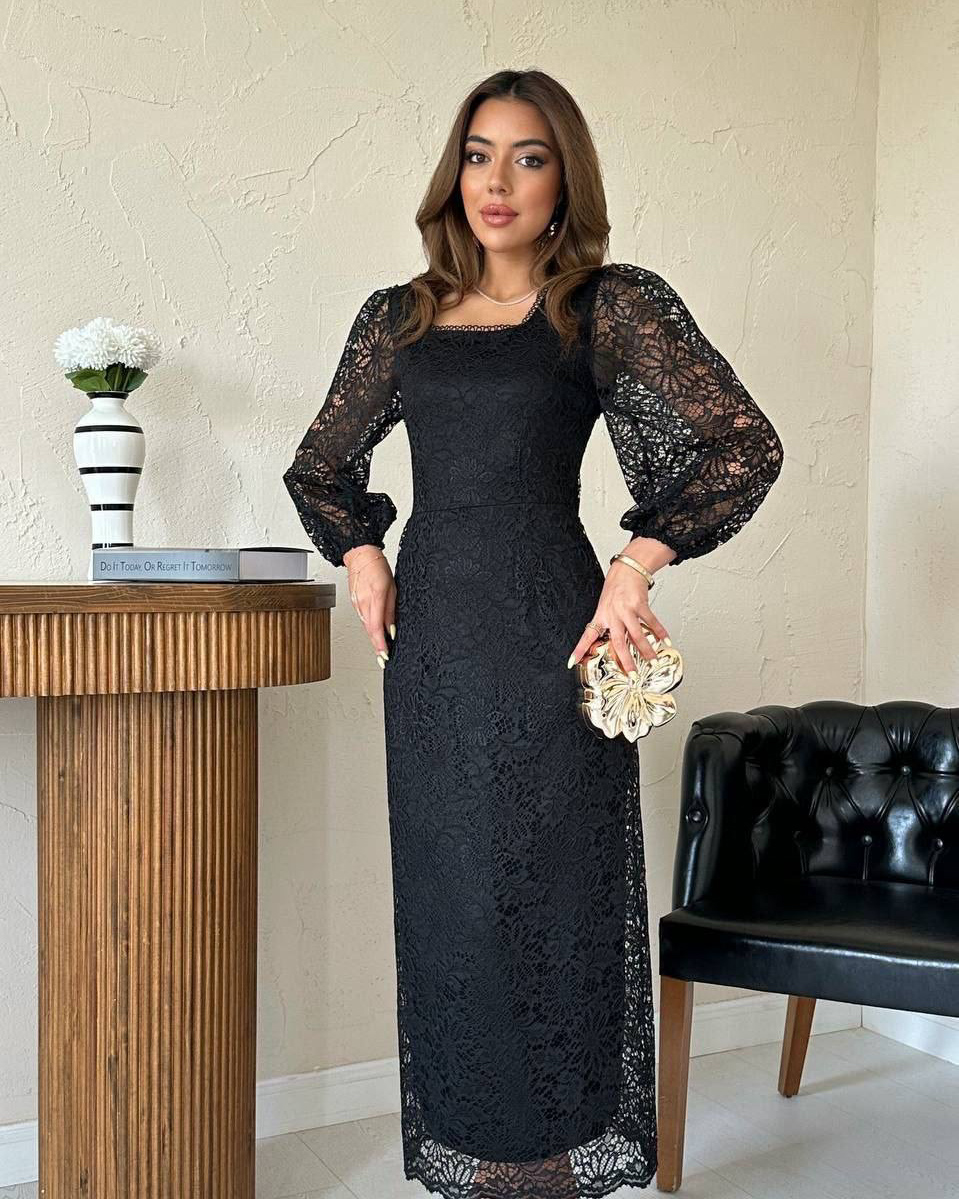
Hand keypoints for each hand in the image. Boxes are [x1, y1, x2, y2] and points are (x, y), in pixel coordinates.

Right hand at [343, 545, 395, 668]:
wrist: (360, 555)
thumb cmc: (378, 567)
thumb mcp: (392, 587)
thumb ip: (391, 610)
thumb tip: (391, 630)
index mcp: (375, 598)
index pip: (376, 628)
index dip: (380, 644)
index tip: (385, 655)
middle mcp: (363, 603)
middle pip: (370, 631)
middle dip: (377, 647)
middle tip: (383, 659)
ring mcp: (357, 604)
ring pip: (366, 626)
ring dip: (373, 639)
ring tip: (381, 651)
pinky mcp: (355, 603)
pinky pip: (363, 619)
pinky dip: (370, 628)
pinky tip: (375, 634)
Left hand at [567, 558, 669, 675]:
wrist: (626, 569)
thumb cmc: (616, 589)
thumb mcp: (606, 607)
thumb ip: (611, 626)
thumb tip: (618, 647)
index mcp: (601, 617)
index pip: (587, 636)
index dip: (579, 650)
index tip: (571, 662)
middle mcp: (612, 615)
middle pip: (618, 642)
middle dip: (625, 660)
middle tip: (632, 674)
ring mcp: (626, 610)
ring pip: (637, 635)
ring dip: (646, 650)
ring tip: (653, 661)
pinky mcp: (639, 604)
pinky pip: (651, 622)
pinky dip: (660, 632)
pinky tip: (665, 640)